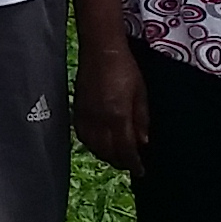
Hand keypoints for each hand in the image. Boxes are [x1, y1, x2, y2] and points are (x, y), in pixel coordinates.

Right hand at [74, 37, 149, 170]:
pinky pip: (83, 137)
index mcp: (117, 116)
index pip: (125, 150)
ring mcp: (85, 117)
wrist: (100, 50)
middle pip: (108, 153)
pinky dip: (92, 145)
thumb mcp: (140, 93)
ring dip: (106, 155)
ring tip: (117, 156)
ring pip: (94, 147)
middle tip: (130, 163)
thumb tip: (143, 142)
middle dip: (120, 161)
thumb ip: (141, 120)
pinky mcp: (76, 111)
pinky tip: (100, 143)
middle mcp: (99, 121)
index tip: (141, 171)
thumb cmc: (125, 68)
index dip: (134, 164)